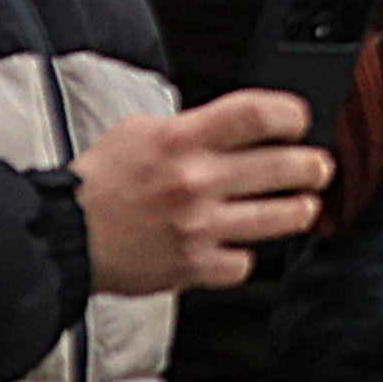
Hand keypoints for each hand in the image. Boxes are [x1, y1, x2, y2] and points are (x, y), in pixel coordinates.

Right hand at [82, 89, 335, 296]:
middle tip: (317, 167)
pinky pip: (244, 263)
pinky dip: (244, 256)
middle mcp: (194, 182)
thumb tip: (241, 125)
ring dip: (301, 209)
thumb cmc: (103, 182)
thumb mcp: (140, 131)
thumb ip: (192, 126)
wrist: (65, 235)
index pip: (256, 115)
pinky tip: (239, 245)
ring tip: (302, 205)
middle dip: (313, 166)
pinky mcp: (193, 266)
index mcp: (180, 140)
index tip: (299, 121)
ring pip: (281, 217)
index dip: (290, 114)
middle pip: (285, 166)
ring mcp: (198, 227)